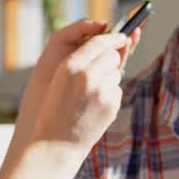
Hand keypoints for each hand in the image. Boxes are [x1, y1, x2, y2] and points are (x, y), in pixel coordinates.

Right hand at [29, 31, 128, 150]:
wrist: (56, 142)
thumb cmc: (56, 108)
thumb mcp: (60, 78)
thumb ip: (82, 60)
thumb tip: (113, 44)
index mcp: (70, 66)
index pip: (99, 42)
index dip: (112, 37)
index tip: (121, 35)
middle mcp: (87, 75)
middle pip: (113, 55)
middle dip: (112, 58)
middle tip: (100, 69)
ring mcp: (101, 91)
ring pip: (117, 73)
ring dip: (109, 78)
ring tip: (91, 94)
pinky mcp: (111, 105)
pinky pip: (117, 90)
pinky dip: (109, 94)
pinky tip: (95, 106)